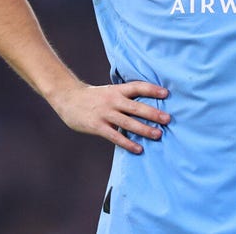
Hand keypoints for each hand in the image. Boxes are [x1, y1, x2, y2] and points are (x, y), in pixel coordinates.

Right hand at [47, 81, 170, 153]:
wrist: (67, 98)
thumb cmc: (92, 97)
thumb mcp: (108, 91)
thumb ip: (124, 97)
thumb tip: (146, 105)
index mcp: (116, 90)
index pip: (137, 87)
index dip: (152, 90)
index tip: (166, 94)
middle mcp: (112, 100)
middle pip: (136, 106)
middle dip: (153, 113)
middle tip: (168, 119)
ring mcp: (105, 114)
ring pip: (128, 122)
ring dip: (144, 129)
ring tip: (158, 135)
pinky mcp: (97, 126)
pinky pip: (115, 136)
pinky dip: (128, 143)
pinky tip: (138, 149)